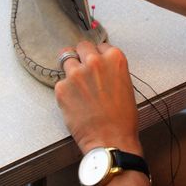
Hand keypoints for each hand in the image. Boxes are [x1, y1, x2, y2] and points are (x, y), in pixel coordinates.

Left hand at [55, 41, 141, 155]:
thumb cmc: (122, 118)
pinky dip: (65, 90)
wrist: (111, 140)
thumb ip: (111, 69)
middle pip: (82, 46)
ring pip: (67, 60)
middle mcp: (94, 61)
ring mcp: (76, 73)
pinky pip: (60, 82)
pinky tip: (74, 102)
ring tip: (77, 87)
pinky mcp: (61, 87)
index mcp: (114, 58)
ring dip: (71, 70)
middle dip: (82, 56)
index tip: (97, 63)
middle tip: (84, 70)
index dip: (99, 55)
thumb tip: (100, 65)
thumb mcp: (125, 85)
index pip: (101, 45)